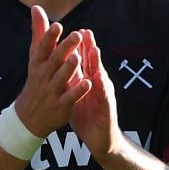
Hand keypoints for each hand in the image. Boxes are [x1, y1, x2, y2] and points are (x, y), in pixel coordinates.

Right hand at [13, 5, 87, 136]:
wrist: (28, 117)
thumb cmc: (36, 80)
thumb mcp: (35, 57)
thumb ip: (39, 32)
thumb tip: (37, 8)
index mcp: (38, 63)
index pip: (43, 48)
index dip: (49, 37)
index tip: (58, 25)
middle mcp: (44, 76)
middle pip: (54, 61)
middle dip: (64, 49)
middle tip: (76, 35)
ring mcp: (52, 91)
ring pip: (61, 78)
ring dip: (70, 68)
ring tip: (78, 57)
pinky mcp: (61, 105)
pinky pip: (70, 97)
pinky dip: (79, 90)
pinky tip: (89, 82)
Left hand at [68, 30, 120, 156]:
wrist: (99, 140)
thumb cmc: (87, 115)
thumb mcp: (75, 94)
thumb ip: (71, 78)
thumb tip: (62, 63)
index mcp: (88, 81)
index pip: (85, 61)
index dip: (80, 47)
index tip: (75, 30)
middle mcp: (98, 85)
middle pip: (94, 64)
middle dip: (90, 48)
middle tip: (86, 32)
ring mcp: (104, 96)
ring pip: (101, 76)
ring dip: (98, 63)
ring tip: (94, 49)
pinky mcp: (106, 109)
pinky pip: (103, 96)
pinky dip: (101, 86)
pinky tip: (98, 78)